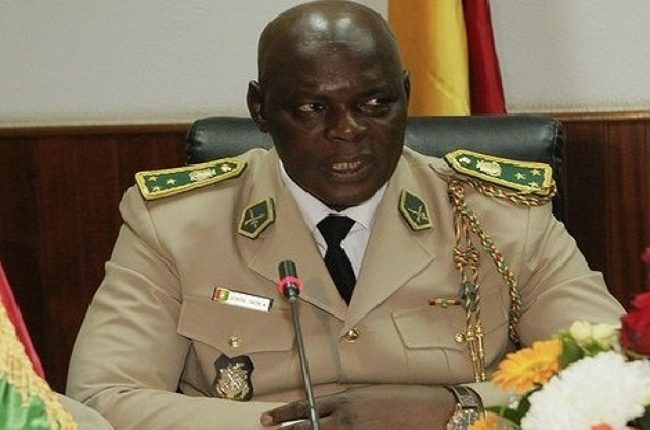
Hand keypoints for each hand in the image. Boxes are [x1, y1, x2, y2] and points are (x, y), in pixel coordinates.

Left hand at [260, 384, 455, 428]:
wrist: (434, 413)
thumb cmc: (404, 400)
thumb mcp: (368, 396)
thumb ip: (345, 405)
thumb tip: (326, 415)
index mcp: (345, 401)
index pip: (304, 408)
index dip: (282, 415)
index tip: (268, 419)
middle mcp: (345, 420)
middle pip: (304, 429)